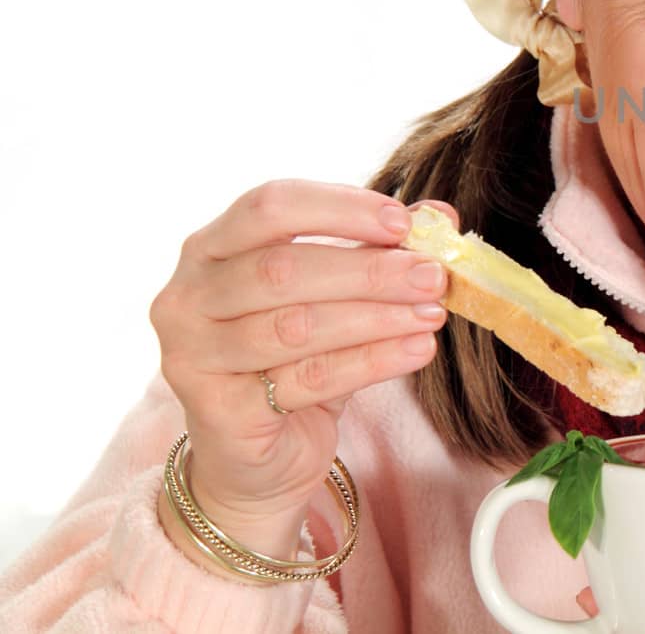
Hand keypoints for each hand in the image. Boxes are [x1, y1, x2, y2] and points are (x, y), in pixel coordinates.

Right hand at [148, 179, 456, 555]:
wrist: (259, 456)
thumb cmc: (294, 358)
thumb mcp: (335, 296)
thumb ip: (376, 249)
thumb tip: (439, 216)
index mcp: (210, 248)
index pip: (269, 206)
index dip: (340, 208)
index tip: (404, 222)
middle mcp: (187, 296)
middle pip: (283, 269)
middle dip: (370, 270)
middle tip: (433, 275)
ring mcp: (192, 356)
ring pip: (297, 327)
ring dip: (377, 317)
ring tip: (433, 314)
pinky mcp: (218, 413)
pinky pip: (306, 379)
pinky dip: (371, 362)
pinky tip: (417, 350)